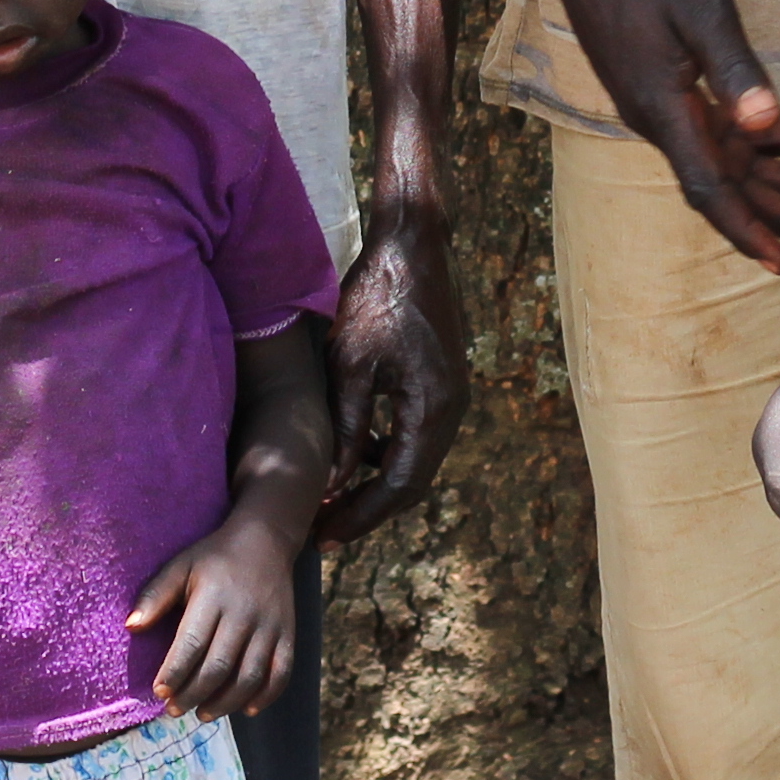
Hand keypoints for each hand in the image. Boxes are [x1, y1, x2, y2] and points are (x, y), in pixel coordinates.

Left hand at [130, 513, 299, 718]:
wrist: (266, 541)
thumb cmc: (214, 558)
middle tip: (174, 710)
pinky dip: (265, 697)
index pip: (192, 643)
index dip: (175, 672)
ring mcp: (270, 626)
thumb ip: (155, 596)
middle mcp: (244, 613)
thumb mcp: (181, 566)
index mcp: (214, 596)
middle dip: (193, 694)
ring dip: (225, 703)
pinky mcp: (288, 635)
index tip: (159, 692)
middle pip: (219, 666)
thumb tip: (130, 627)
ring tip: (202, 714)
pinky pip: (281, 674)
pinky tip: (244, 709)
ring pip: (249, 676)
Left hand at [319, 215, 466, 542]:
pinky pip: (417, 433)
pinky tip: (356, 453)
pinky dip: (388, 451)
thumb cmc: (376, 295)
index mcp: (433, 408)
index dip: (363, 517)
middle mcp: (452, 408)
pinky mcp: (443, 381)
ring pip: (416, 460)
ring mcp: (452, 395)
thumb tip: (333, 485)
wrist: (413, 242)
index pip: (401, 486)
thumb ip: (345, 427)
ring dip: (378, 483)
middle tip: (327, 530)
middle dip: (370, 509)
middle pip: (414, 482)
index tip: (326, 536)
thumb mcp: (349, 362)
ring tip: (335, 499)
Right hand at [533, 0, 779, 267]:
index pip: (708, 187)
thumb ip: (734, 69)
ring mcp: (659, 105)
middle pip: (725, 183)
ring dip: (778, 178)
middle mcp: (658, 118)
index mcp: (663, 108)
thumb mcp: (700, 8)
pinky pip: (715, 128)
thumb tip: (765, 126)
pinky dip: (759, 138)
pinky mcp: (663, 87)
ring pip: (725, 159)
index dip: (745, 228)